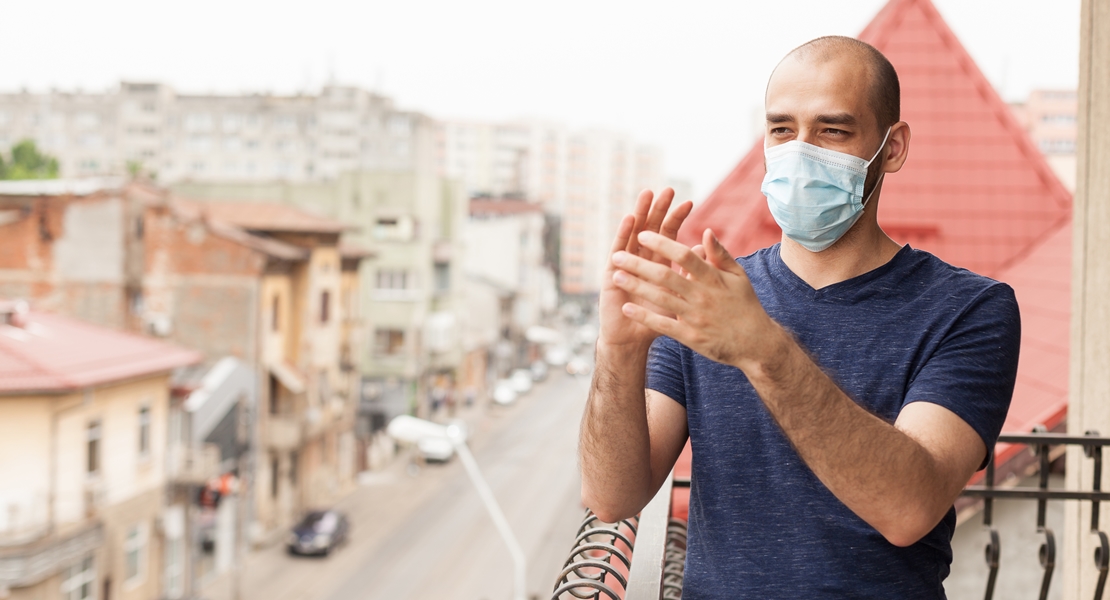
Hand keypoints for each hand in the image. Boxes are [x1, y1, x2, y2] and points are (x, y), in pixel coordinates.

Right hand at [598, 189, 692, 350]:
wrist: (632, 339)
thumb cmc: (657, 320)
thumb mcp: (678, 295)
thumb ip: (690, 272)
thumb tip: (704, 250)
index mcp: (658, 263)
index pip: (669, 236)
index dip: (677, 219)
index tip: (690, 203)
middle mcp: (641, 260)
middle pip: (651, 229)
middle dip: (659, 209)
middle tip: (668, 190)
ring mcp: (625, 263)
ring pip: (634, 234)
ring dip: (640, 214)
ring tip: (647, 194)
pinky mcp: (612, 271)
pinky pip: (618, 249)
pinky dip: (624, 233)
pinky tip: (629, 219)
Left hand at [610, 227, 781, 370]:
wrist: (757, 344)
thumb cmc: (746, 306)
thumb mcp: (739, 277)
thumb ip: (720, 255)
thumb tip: (706, 231)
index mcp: (713, 278)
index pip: (683, 255)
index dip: (661, 243)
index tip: (642, 234)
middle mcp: (702, 296)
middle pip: (665, 276)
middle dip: (639, 264)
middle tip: (617, 255)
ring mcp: (696, 317)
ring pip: (661, 299)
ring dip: (636, 286)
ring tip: (615, 276)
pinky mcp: (691, 337)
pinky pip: (663, 325)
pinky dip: (645, 316)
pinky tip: (627, 307)